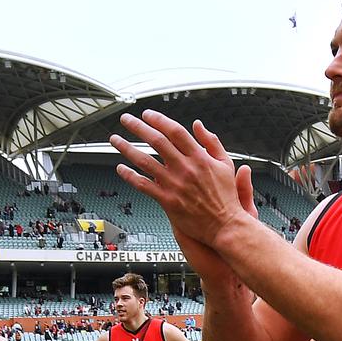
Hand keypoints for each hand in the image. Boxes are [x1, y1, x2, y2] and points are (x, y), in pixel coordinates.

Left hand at [111, 113, 255, 251]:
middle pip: (156, 141)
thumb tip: (198, 125)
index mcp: (200, 157)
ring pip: (144, 161)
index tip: (147, 114)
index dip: (158, 120)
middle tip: (126, 120)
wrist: (225, 225)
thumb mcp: (226, 164)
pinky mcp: (167, 201)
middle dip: (138, 127)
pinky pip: (143, 185)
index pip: (175, 131)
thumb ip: (212, 142)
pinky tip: (121, 169)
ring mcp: (174, 184)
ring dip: (126, 148)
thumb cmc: (226, 197)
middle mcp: (185, 169)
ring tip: (115, 139)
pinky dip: (129, 175)